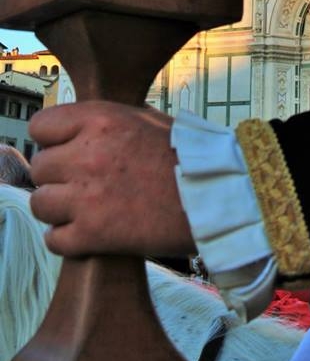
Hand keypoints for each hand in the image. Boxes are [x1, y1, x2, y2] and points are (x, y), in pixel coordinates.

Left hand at [30, 101, 194, 257]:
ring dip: (59, 209)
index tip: (66, 150)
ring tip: (84, 210)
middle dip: (58, 176)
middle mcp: (88, 155)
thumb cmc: (190, 156)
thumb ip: (109, 121)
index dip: (53, 140)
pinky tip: (90, 233)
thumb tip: (84, 124)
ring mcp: (87, 197)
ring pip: (40, 204)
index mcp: (102, 120)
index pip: (41, 126)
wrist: (217, 196)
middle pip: (40, 167)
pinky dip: (68, 240)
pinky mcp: (93, 234)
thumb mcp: (148, 120)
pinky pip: (54, 240)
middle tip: (82, 184)